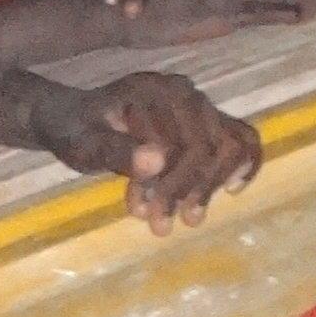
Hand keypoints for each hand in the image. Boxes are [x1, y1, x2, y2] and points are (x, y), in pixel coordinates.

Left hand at [31, 70, 263, 231]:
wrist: (72, 118)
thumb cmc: (74, 132)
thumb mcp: (82, 145)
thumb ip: (116, 150)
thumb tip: (157, 160)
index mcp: (153, 90)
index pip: (182, 141)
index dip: (171, 183)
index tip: (145, 214)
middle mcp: (182, 90)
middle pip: (208, 144)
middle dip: (187, 190)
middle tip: (161, 226)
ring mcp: (196, 102)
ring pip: (227, 144)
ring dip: (209, 186)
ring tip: (188, 219)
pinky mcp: (204, 117)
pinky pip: (240, 136)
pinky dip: (243, 163)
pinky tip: (231, 189)